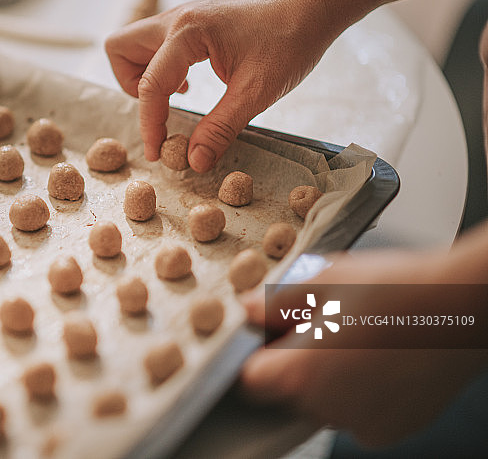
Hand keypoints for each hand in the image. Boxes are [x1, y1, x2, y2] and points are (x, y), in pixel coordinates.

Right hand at [105, 0, 338, 171]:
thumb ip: (220, 128)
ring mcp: (184, 17)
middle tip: (160, 110)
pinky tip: (191, 82)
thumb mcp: (256, 92)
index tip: (158, 153)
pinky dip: (163, 67)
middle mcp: (177, 19)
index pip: (150, 85)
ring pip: (136, 45)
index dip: (150, 125)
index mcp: (187, 32)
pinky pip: (158, 44)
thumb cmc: (291, 39)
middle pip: (120, 49)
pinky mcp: (194, 21)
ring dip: (145, 75)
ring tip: (178, 96)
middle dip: (131, 86)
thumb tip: (193, 161)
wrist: (315, 4)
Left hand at [239, 249, 487, 446]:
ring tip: (359, 339)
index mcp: (300, 373)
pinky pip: (358, 413)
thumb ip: (274, 303)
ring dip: (329, 379)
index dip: (255, 357)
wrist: (467, 307)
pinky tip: (381, 359)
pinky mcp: (391, 430)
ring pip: (324, 404)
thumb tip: (246, 312)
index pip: (249, 381)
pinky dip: (360, 393)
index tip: (268, 338)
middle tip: (322, 327)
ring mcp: (361, 424)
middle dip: (295, 364)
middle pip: (288, 393)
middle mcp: (326, 408)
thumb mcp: (323, 281)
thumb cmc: (394, 288)